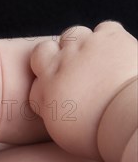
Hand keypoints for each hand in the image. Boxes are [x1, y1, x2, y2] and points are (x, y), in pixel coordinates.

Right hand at [30, 21, 137, 158]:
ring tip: (94, 61)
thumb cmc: (101, 133)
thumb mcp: (64, 132)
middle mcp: (59, 65)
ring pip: (72, 35)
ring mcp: (84, 47)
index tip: (59, 97)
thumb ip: (53, 114)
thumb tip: (54, 107)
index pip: (34, 84)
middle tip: (71, 73)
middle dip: (52, 59)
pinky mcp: (110, 36)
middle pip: (42, 52)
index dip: (45, 89)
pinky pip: (105, 28)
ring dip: (80, 46)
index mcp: (46, 90)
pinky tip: (116, 53)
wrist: (131, 118)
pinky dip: (109, 38)